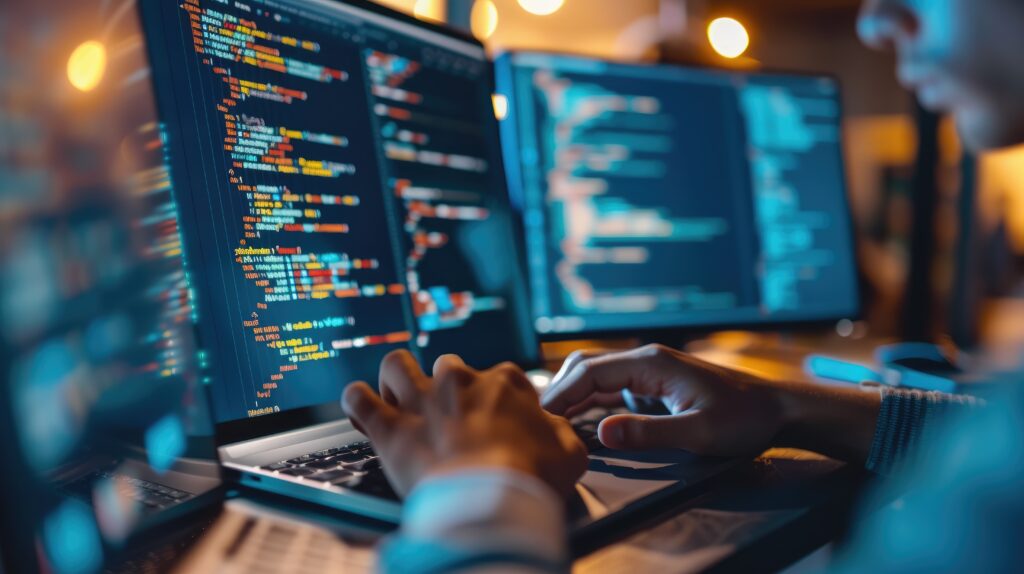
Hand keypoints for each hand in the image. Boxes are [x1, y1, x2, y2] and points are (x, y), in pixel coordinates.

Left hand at [342, 350, 588, 497]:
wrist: (490, 499)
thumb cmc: (532, 477)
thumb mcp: (569, 452)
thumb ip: (559, 432)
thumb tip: (553, 430)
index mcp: (504, 383)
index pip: (499, 377)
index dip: (497, 399)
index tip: (497, 422)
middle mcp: (460, 381)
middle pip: (446, 367)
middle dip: (445, 387)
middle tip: (448, 415)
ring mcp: (421, 400)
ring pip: (396, 366)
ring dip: (395, 379)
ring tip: (396, 397)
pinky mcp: (389, 427)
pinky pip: (358, 399)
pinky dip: (356, 401)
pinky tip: (359, 408)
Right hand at [542, 344, 788, 455]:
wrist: (775, 409)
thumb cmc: (743, 420)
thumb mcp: (699, 433)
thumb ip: (649, 433)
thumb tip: (601, 433)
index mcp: (650, 363)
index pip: (590, 372)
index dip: (560, 394)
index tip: (539, 417)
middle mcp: (644, 359)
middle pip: (585, 365)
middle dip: (558, 389)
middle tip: (536, 420)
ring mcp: (648, 370)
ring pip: (595, 373)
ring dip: (571, 394)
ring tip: (549, 421)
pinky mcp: (653, 384)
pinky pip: (610, 386)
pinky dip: (589, 400)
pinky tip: (578, 421)